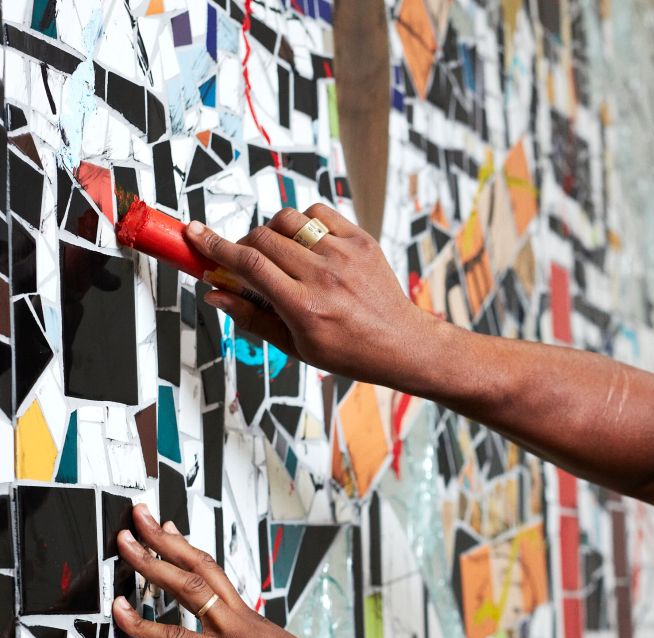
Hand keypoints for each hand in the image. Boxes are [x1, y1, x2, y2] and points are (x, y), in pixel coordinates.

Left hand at [111, 505, 376, 637]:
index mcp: (250, 620)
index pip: (215, 574)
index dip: (189, 550)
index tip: (171, 530)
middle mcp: (241, 618)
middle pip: (201, 567)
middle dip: (166, 540)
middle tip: (140, 518)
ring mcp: (233, 635)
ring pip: (190, 588)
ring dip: (153, 563)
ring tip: (127, 544)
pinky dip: (145, 625)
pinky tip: (122, 613)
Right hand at [184, 203, 436, 387]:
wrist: (402, 344)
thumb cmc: (351, 351)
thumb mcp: (296, 347)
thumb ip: (252, 317)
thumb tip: (215, 294)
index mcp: (305, 307)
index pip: (249, 264)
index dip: (215, 246)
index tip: (195, 234)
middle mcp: (325, 277)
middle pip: (263, 239)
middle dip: (243, 245)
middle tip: (246, 260)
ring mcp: (345, 255)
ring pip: (289, 220)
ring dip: (273, 231)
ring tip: (280, 254)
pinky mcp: (362, 241)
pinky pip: (319, 213)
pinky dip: (304, 223)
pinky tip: (307, 244)